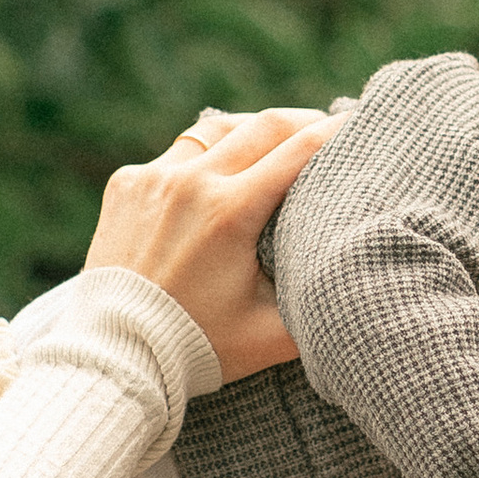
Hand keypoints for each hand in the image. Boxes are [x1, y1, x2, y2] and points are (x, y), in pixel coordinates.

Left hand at [85, 108, 333, 383]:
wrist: (115, 356)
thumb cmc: (198, 349)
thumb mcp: (273, 335)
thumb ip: (318, 299)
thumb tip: (358, 272)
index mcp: (231, 213)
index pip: (301, 151)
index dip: (339, 132)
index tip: (362, 123)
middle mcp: (191, 182)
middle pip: (264, 125)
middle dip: (304, 121)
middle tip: (327, 127)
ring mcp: (153, 178)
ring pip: (218, 129)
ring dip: (253, 130)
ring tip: (275, 141)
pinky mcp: (126, 184)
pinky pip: (176, 153)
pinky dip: (206, 156)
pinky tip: (220, 171)